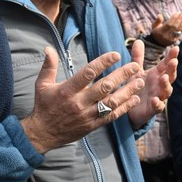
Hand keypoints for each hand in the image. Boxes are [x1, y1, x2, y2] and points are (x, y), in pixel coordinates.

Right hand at [20, 47, 144, 152]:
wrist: (43, 134)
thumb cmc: (44, 106)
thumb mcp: (42, 84)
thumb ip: (48, 66)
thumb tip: (48, 48)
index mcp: (67, 90)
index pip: (87, 73)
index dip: (103, 63)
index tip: (116, 54)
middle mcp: (78, 102)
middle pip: (104, 86)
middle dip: (122, 75)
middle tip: (135, 65)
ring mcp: (87, 115)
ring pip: (111, 102)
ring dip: (127, 91)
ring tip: (139, 81)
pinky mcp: (92, 125)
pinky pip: (111, 116)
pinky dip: (124, 108)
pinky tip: (134, 99)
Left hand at [127, 41, 178, 128]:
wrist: (129, 107)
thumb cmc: (136, 87)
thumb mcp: (136, 71)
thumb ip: (138, 57)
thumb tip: (139, 40)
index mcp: (157, 74)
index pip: (166, 64)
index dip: (171, 56)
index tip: (176, 48)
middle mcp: (160, 85)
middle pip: (170, 76)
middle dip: (172, 69)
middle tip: (173, 61)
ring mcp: (158, 96)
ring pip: (166, 91)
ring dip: (166, 85)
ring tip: (164, 78)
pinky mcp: (152, 109)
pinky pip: (158, 107)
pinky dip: (157, 103)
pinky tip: (155, 99)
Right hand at [151, 12, 181, 45]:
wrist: (158, 43)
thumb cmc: (157, 31)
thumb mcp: (154, 26)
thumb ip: (157, 21)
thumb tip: (160, 15)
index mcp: (160, 32)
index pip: (168, 24)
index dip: (173, 18)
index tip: (177, 13)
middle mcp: (166, 36)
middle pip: (174, 27)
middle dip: (179, 19)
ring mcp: (171, 39)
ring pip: (178, 30)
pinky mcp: (175, 40)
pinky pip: (180, 32)